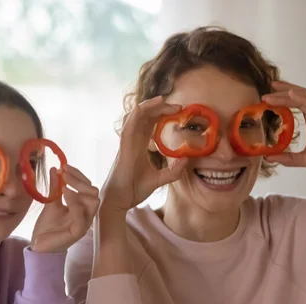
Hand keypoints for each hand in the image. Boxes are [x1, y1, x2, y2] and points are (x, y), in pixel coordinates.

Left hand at [31, 165, 99, 252]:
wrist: (38, 245)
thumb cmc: (48, 227)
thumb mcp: (51, 202)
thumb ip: (55, 187)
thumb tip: (55, 169)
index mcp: (82, 207)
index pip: (88, 186)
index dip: (77, 175)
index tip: (63, 167)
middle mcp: (86, 214)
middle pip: (94, 191)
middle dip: (79, 179)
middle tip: (63, 172)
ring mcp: (84, 223)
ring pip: (93, 201)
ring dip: (79, 188)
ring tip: (64, 182)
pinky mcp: (77, 232)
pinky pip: (81, 215)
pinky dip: (74, 201)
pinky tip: (64, 192)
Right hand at [101, 96, 187, 211]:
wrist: (119, 202)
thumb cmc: (133, 190)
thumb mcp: (159, 180)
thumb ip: (172, 171)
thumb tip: (187, 159)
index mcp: (138, 146)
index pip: (149, 123)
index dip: (162, 114)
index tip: (178, 112)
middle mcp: (132, 141)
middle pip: (143, 116)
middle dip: (159, 107)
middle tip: (177, 106)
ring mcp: (126, 143)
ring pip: (134, 117)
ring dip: (148, 106)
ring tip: (163, 100)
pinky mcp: (123, 148)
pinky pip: (128, 127)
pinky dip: (135, 115)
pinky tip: (143, 108)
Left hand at [262, 81, 305, 180]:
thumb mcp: (305, 159)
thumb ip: (288, 158)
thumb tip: (269, 157)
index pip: (295, 105)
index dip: (281, 99)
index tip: (266, 99)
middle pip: (298, 96)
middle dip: (282, 91)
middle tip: (266, 92)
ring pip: (304, 98)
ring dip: (287, 93)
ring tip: (272, 91)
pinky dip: (301, 99)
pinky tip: (290, 95)